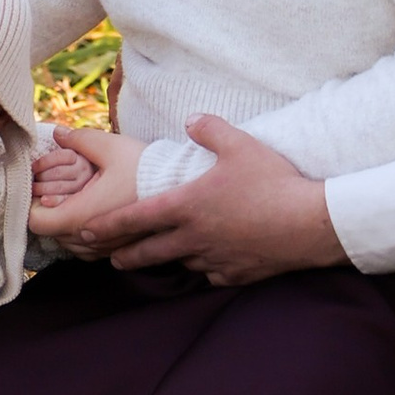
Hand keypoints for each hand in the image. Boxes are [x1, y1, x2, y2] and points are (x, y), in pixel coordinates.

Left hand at [28, 120, 143, 244]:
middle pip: (50, 232)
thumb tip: (58, 132)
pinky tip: (94, 212)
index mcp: (82, 215)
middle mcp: (91, 239)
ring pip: (67, 243)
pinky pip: (86, 249)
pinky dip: (82, 233)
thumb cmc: (145, 167)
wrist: (181, 190)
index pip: (35, 222)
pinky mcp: (117, 251)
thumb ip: (79, 139)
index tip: (41, 187)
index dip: (32, 203)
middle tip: (60, 187)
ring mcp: (104, 249)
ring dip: (66, 223)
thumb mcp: (110, 146)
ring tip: (78, 198)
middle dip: (50, 210)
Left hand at [67, 114, 345, 287]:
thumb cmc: (273, 181)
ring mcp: (214, 258)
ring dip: (164, 260)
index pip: (135, 218)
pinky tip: (205, 263)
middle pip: (148, 252)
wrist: (308, 223)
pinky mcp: (235, 273)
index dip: (108, 226)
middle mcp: (194, 236)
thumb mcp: (240, 145)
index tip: (86, 232)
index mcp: (187, 205)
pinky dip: (203, 268)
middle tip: (110, 257)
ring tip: (155, 257)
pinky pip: (210, 274)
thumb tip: (191, 120)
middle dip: (125, 254)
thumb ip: (210, 130)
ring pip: (179, 263)